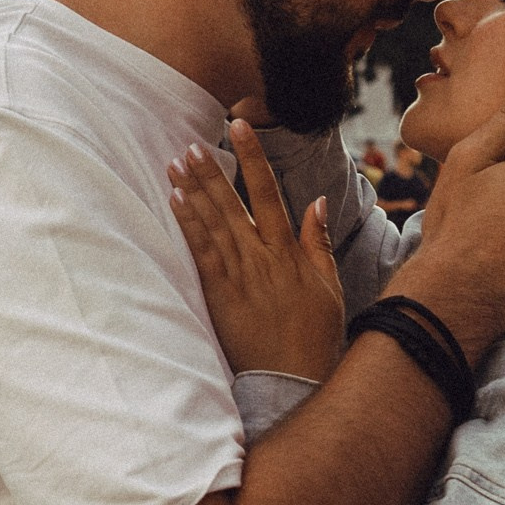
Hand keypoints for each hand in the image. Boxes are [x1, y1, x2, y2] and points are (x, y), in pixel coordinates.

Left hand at [168, 120, 344, 380]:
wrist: (294, 378)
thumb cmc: (314, 335)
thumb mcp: (328, 285)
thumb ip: (319, 241)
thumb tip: (317, 200)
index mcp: (288, 251)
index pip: (268, 192)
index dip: (253, 157)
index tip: (240, 127)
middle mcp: (262, 257)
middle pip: (232, 203)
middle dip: (211, 170)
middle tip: (192, 144)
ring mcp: (239, 276)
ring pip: (213, 223)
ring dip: (194, 191)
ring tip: (176, 163)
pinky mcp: (220, 295)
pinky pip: (201, 253)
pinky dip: (189, 225)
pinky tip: (176, 202)